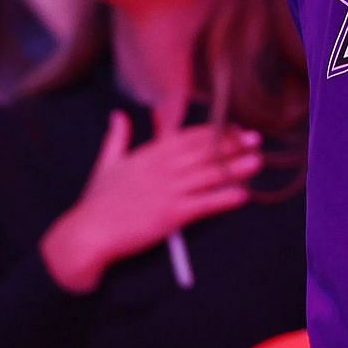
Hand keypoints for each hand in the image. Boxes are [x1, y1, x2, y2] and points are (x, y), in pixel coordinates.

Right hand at [40, 112, 263, 292]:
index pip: (187, 137)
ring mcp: (168, 191)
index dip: (212, 132)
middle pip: (203, 152)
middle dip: (231, 144)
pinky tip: (243, 195)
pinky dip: (224, 198)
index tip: (233, 127)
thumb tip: (119, 115)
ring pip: (208, 175)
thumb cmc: (97, 201)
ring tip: (257, 161)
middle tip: (255, 138)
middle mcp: (162, 168)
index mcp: (149, 154)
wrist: (90, 232)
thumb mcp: (107, 162)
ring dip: (235, 168)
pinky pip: (204, 204)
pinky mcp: (172, 215)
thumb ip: (117, 137)